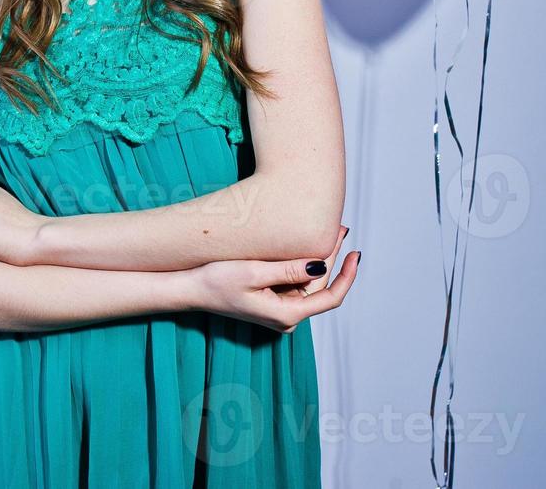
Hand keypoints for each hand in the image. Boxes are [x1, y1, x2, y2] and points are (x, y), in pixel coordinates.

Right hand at [188, 226, 358, 332]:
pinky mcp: (272, 303)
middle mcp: (287, 318)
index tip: (355, 254)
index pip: (330, 297)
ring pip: (309, 284)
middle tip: (340, 228)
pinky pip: (295, 284)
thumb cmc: (216, 281)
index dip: (347, 276)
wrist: (190, 291)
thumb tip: (321, 265)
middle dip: (332, 258)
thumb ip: (289, 270)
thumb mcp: (254, 272)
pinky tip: (306, 246)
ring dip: (318, 259)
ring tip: (328, 231)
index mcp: (287, 315)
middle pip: (320, 287)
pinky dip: (303, 265)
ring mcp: (279, 311)